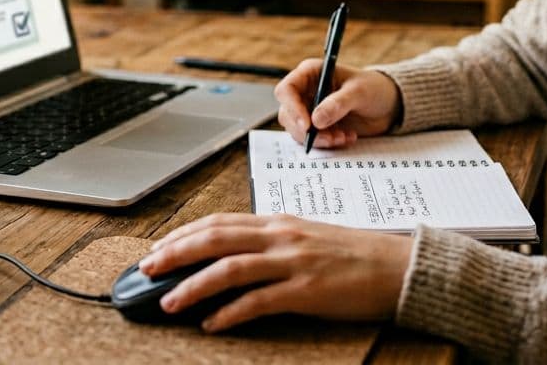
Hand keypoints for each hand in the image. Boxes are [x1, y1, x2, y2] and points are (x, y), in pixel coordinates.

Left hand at [138, 213, 411, 331]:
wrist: (400, 267)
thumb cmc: (357, 256)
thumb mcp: (308, 239)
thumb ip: (273, 244)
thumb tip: (235, 258)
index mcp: (280, 222)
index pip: (220, 222)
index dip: (184, 234)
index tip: (158, 248)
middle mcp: (282, 236)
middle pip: (215, 238)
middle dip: (174, 253)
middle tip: (146, 269)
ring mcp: (294, 262)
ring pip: (230, 268)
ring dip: (193, 286)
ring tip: (169, 302)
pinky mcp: (308, 290)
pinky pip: (259, 301)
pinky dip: (230, 313)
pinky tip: (213, 324)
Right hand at [275, 60, 402, 148]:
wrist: (387, 105)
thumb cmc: (373, 88)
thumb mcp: (359, 92)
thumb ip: (338, 104)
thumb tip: (316, 120)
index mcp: (310, 74)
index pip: (286, 90)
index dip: (292, 108)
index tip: (308, 125)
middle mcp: (305, 91)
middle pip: (288, 114)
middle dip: (307, 130)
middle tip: (330, 138)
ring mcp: (310, 110)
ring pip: (298, 130)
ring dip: (319, 139)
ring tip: (343, 137)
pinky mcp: (318, 127)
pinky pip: (312, 140)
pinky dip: (328, 143)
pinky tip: (347, 137)